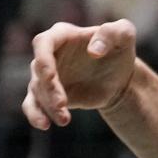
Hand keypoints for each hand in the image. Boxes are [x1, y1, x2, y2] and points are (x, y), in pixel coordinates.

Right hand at [22, 19, 137, 128]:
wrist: (119, 77)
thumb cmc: (120, 49)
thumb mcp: (124, 34)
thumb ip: (112, 33)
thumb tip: (93, 51)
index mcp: (62, 35)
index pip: (43, 43)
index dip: (43, 59)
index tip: (51, 76)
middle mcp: (49, 54)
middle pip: (38, 70)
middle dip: (48, 88)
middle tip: (62, 104)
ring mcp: (46, 75)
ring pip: (37, 90)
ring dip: (47, 106)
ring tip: (64, 120)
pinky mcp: (48, 95)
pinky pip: (33, 105)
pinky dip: (36, 114)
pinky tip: (45, 124)